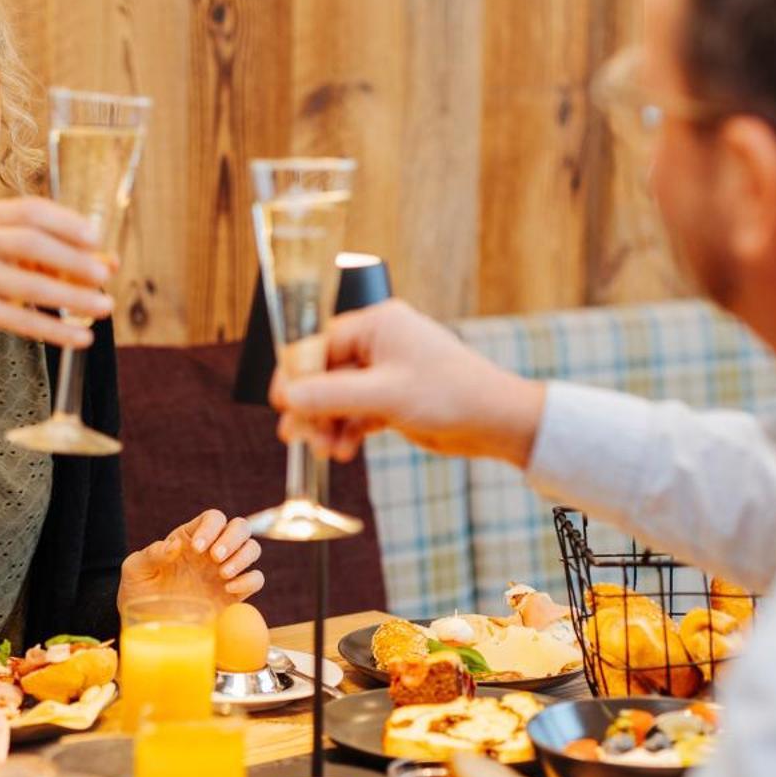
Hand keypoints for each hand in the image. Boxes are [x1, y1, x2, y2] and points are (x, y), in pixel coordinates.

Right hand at [0, 197, 115, 348]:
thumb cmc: (3, 268)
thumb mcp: (31, 254)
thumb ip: (71, 253)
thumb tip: (112, 262)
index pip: (31, 211)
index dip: (66, 223)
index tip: (96, 240)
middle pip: (28, 242)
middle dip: (71, 259)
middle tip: (103, 277)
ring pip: (26, 285)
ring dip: (71, 298)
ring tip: (104, 307)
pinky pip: (18, 320)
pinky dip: (54, 330)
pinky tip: (81, 338)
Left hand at [118, 509, 264, 610]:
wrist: (149, 625)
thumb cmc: (140, 592)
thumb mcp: (135, 570)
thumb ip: (150, 554)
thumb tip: (174, 545)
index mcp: (191, 538)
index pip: (213, 518)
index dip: (210, 528)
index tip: (197, 549)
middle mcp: (213, 551)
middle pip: (240, 527)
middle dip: (232, 538)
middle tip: (215, 557)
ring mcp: (226, 571)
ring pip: (252, 548)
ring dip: (243, 556)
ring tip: (222, 574)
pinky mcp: (235, 595)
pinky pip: (256, 579)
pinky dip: (249, 580)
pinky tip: (229, 588)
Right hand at [269, 300, 546, 465]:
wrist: (496, 421)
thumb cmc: (450, 395)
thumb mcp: (384, 395)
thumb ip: (331, 395)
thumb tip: (287, 397)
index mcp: (378, 325)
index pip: (320, 342)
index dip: (297, 372)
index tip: (279, 401)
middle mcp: (380, 344)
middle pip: (326, 373)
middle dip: (312, 405)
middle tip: (296, 435)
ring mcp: (387, 372)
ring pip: (340, 397)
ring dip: (328, 424)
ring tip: (325, 450)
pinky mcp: (394, 399)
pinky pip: (357, 412)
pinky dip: (347, 431)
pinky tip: (342, 451)